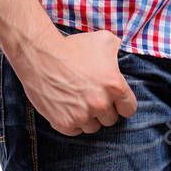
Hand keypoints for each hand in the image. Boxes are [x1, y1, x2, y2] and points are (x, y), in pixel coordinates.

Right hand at [10, 25, 137, 135]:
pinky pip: (76, 131)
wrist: (41, 56)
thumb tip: (124, 56)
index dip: (122, 103)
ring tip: (79, 100)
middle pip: (111, 120)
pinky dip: (73, 122)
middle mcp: (100, 104)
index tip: (115, 99)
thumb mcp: (104, 40)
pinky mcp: (65, 124)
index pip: (129, 109)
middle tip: (92, 96)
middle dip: (104, 109)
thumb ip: (119, 50)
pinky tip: (68, 106)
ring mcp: (82, 116)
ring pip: (93, 127)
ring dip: (89, 117)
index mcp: (114, 86)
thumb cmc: (73, 46)